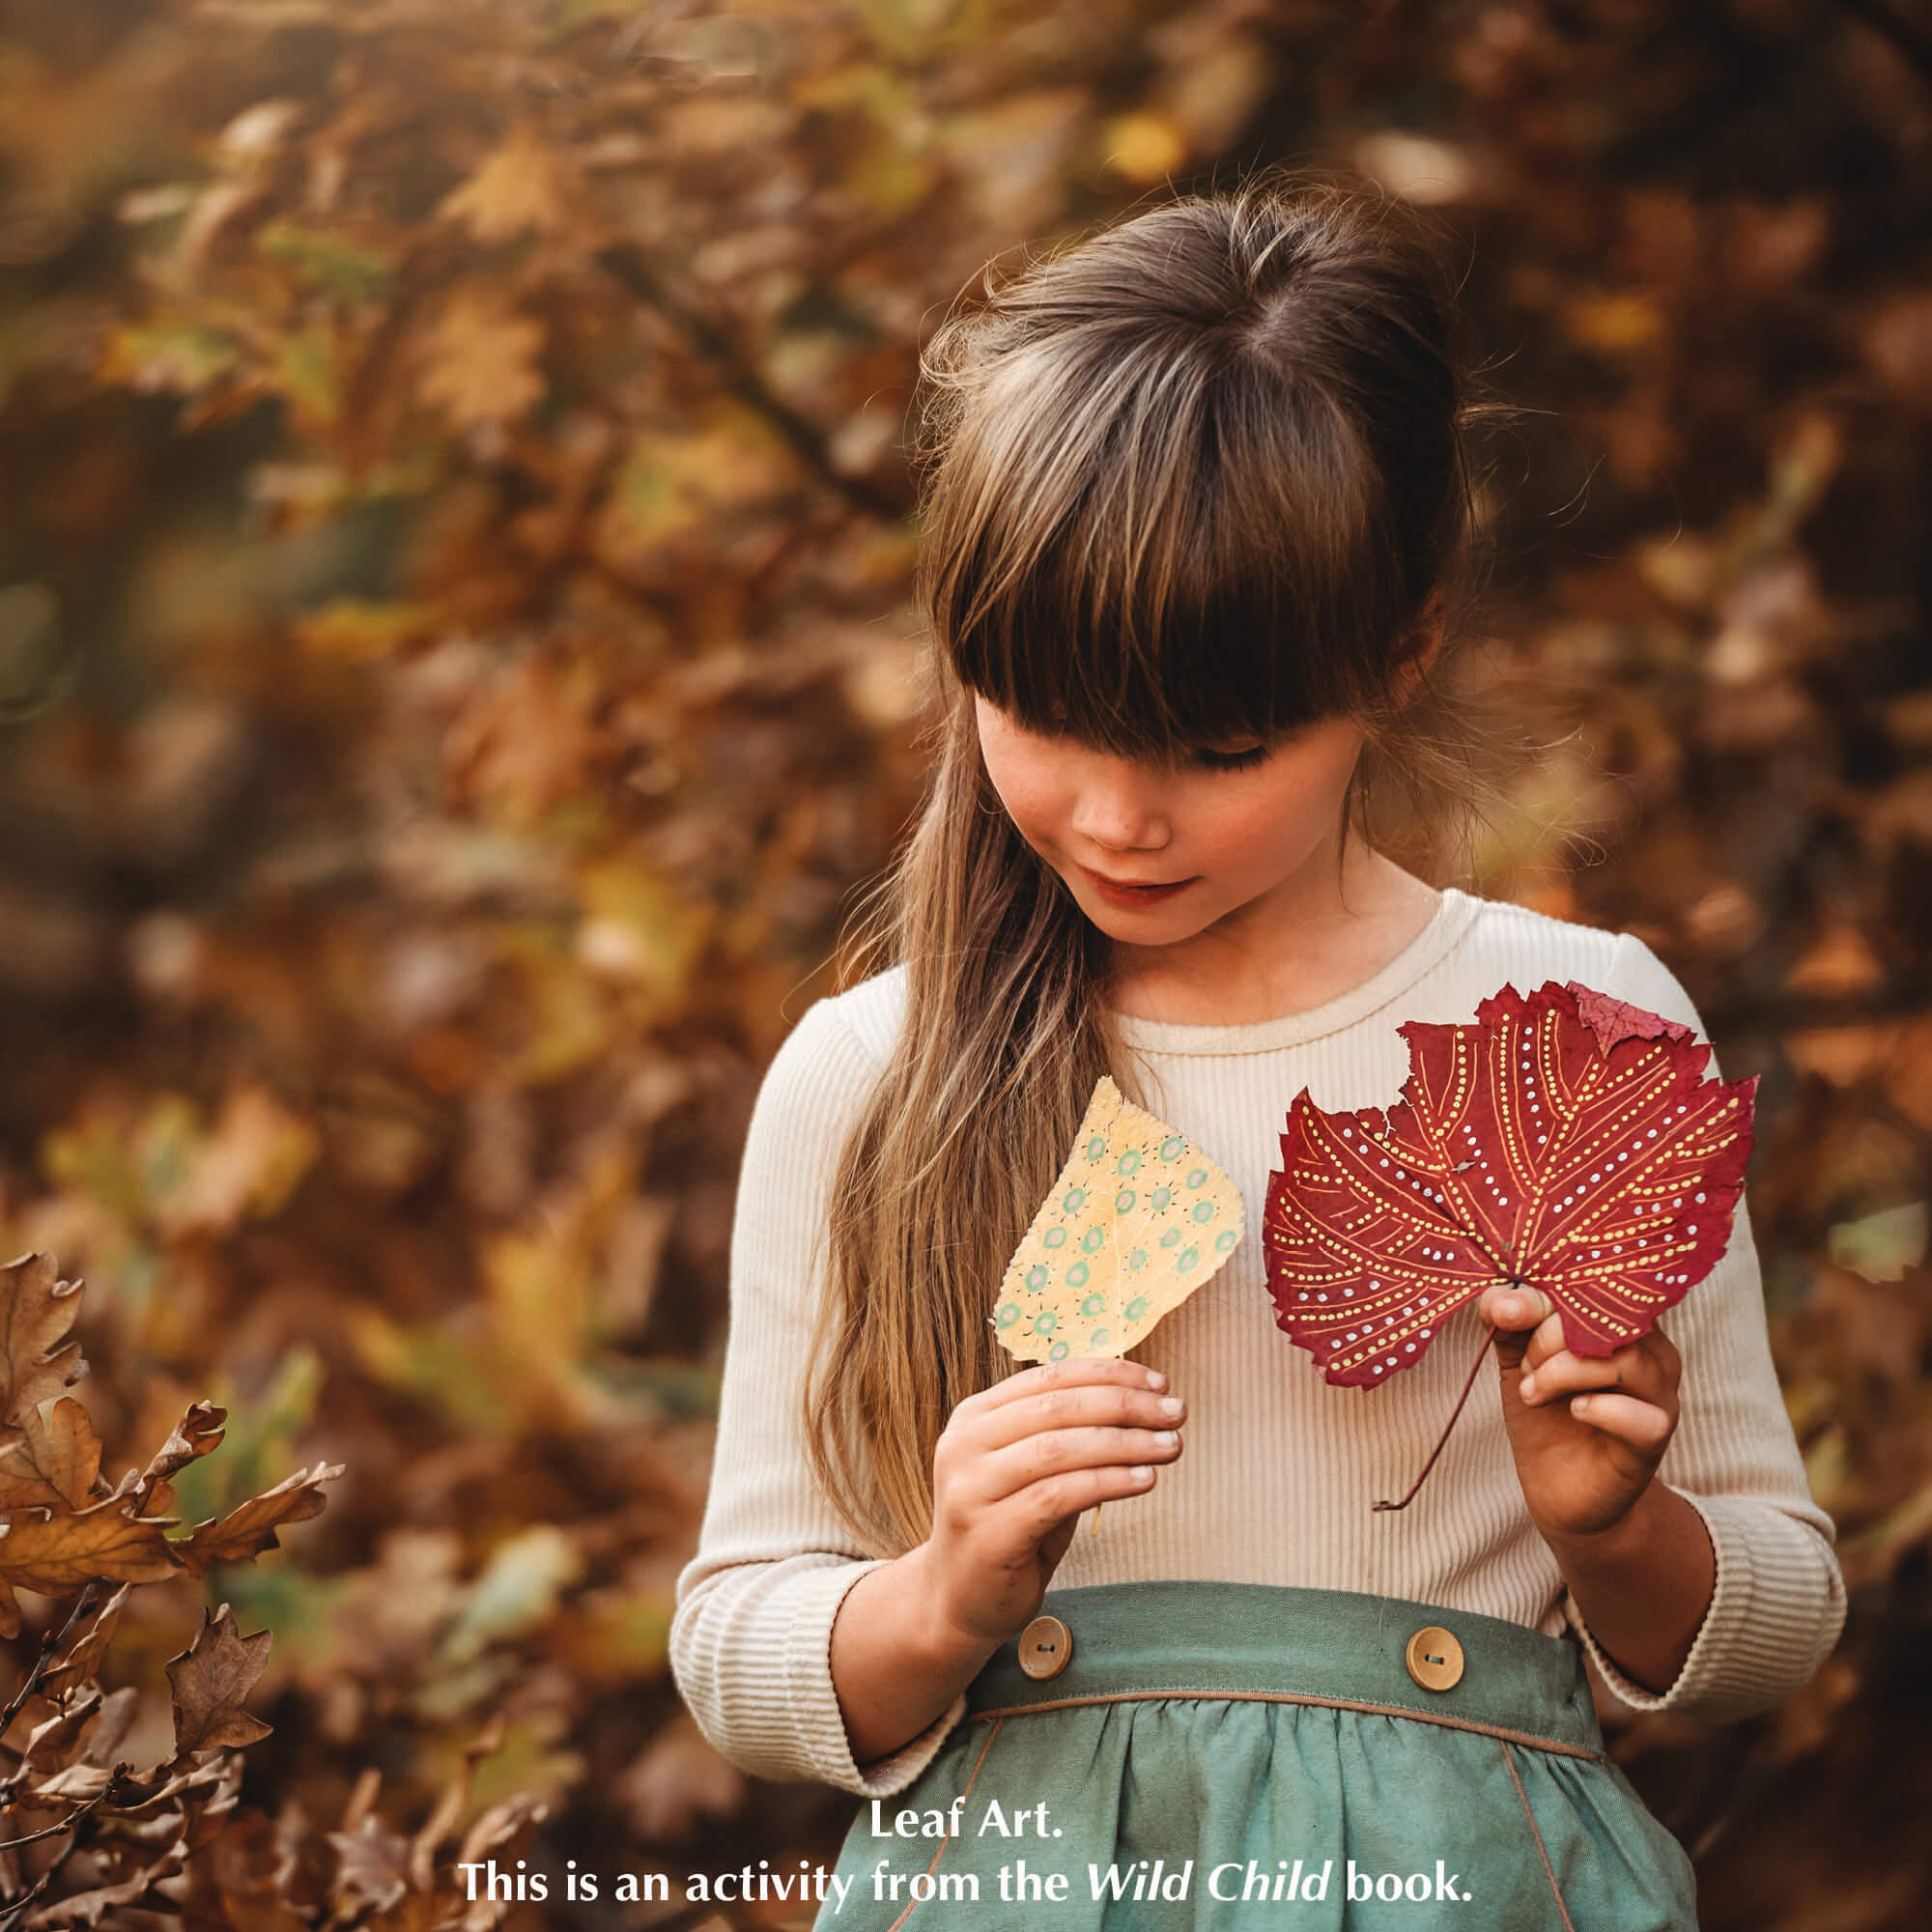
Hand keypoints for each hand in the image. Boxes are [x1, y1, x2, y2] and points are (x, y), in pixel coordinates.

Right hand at [913, 1357, 1183, 1652]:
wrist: (958, 1602)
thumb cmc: (1009, 1530)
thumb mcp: (1033, 1471)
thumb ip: (1068, 1436)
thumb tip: (1142, 1403)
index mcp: (975, 1417)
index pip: (1050, 1377)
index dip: (1109, 1374)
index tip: (1159, 1383)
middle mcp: (964, 1444)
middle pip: (1057, 1408)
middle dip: (1125, 1405)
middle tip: (1175, 1413)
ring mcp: (970, 1489)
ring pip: (1059, 1448)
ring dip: (1125, 1443)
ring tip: (1170, 1445)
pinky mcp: (988, 1533)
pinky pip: (1059, 1495)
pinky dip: (1108, 1482)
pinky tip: (1145, 1480)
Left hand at [1480, 1285, 1682, 1543]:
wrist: (1560, 1489)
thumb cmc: (1545, 1414)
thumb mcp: (1519, 1360)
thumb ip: (1510, 1324)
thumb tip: (1498, 1297)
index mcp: (1620, 1321)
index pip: (1592, 1285)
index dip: (1542, 1293)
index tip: (1503, 1311)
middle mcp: (1651, 1350)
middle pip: (1609, 1319)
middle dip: (1548, 1338)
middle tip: (1525, 1369)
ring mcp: (1659, 1395)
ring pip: (1626, 1360)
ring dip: (1563, 1372)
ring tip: (1534, 1393)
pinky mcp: (1655, 1438)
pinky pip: (1640, 1416)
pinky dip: (1598, 1408)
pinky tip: (1573, 1411)